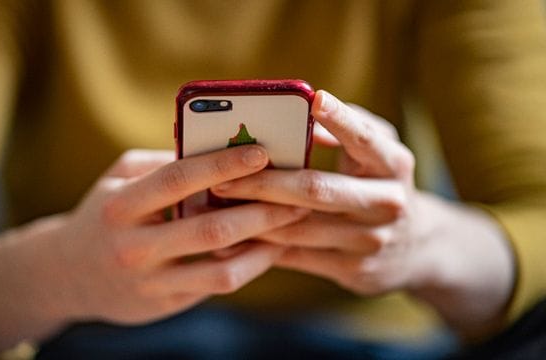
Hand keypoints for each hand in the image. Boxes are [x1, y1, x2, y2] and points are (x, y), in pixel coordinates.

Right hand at [0, 147, 308, 351]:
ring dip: (264, 246)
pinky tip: (268, 248)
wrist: (67, 274)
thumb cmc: (104, 214)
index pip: (178, 179)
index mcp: (121, 206)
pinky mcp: (164, 304)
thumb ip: (162, 164)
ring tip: (292, 224)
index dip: (223, 164)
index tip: (262, 152)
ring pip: (220, 268)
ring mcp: (149, 282)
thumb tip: (217, 148)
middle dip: (261, 210)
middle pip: (209, 229)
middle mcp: (133, 246)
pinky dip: (248, 266)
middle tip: (298, 195)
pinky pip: (216, 285)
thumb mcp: (119, 179)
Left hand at [211, 90, 514, 336]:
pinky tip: (234, 236)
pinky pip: (297, 258)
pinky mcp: (354, 271)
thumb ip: (348, 129)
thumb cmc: (381, 184)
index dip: (340, 119)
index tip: (313, 98)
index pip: (365, 139)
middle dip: (264, 183)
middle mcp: (387, 203)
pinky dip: (262, 246)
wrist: (418, 248)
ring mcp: (371, 241)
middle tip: (222, 178)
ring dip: (253, 217)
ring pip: (299, 229)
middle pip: (317, 190)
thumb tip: (303, 113)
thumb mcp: (379, 153)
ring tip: (217, 205)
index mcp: (394, 165)